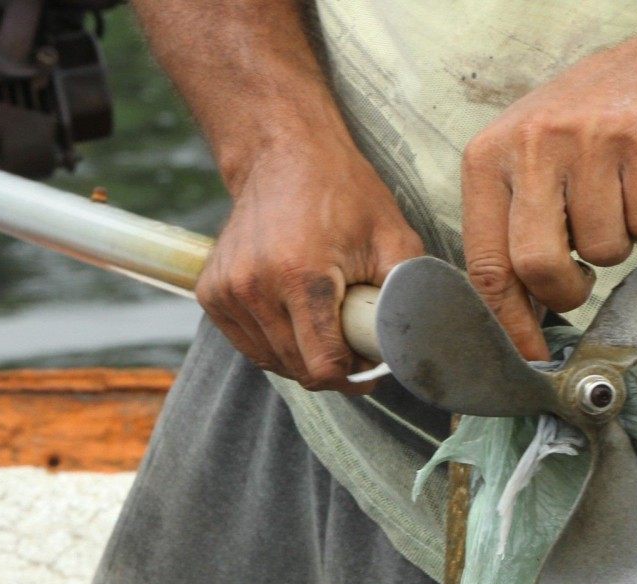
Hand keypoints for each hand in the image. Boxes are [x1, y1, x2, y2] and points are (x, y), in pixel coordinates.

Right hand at [198, 135, 423, 393]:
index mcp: (301, 276)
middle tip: (353, 343)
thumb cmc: (343, 192)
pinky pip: (249, 345)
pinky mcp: (212, 294)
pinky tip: (296, 317)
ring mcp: (227, 292)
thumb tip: (425, 338)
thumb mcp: (393, 236)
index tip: (368, 363)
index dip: (353, 375)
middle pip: (298, 369)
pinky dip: (275, 343)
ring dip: (302, 358)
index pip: (324, 366)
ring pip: (271, 362)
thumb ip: (410, 291)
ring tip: (326, 327)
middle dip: (331, 368)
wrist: (282, 154)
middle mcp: (255, 287)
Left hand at [461, 30, 636, 359]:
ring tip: (614, 203)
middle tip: (579, 279)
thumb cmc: (586, 136)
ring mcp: (588, 138)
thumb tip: (513, 324)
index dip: (508, 320)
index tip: (529, 354)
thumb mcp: (526, 167)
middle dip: (564, 291)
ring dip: (615, 245)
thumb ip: (509, 235)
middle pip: (536, 264)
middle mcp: (531, 144)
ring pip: (601, 250)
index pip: (485, 262)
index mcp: (487, 158)